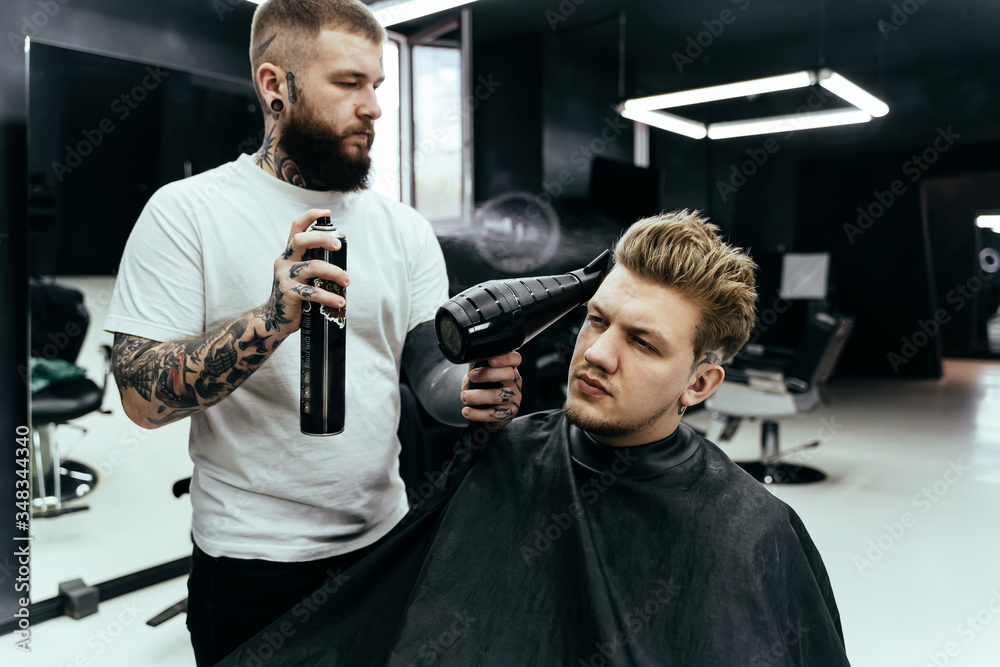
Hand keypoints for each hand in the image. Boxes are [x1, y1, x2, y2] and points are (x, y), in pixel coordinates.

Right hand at [260, 208, 349, 332]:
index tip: (327, 213)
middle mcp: (284, 261)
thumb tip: (341, 263)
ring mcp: (284, 276)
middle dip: (322, 239)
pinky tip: (339, 302)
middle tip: (338, 246)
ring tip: (347, 281)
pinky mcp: (288, 292)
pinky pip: (312, 292)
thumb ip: (313, 265)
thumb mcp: (301, 275)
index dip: (310, 217)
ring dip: (334, 272)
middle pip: (301, 241)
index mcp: (289, 254)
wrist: (274, 318)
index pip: (296, 228)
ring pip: (312, 267)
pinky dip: (329, 297)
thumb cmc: (293, 294)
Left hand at [460, 351, 522, 425]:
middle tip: (472, 377)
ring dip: (478, 396)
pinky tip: (467, 411)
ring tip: (464, 397)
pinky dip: (477, 414)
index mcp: (509, 367)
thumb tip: (468, 352)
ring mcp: (514, 397)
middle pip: (508, 374)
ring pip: (498, 395)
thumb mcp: (478, 371)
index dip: (506, 358)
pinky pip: (494, 414)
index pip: (515, 359)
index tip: (491, 360)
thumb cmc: (481, 385)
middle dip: (488, 374)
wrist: (481, 407)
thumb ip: (476, 361)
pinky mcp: (509, 413)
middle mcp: (514, 381)